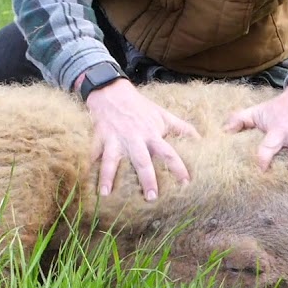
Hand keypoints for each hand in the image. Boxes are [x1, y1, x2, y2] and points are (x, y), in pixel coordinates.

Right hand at [84, 79, 199, 200]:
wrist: (112, 90)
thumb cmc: (140, 106)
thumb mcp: (163, 115)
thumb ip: (181, 128)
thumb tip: (201, 139)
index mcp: (151, 134)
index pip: (168, 153)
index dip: (178, 167)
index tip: (186, 183)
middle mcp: (134, 138)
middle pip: (142, 160)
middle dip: (146, 178)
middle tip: (151, 197)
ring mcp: (115, 138)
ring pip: (112, 159)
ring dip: (108, 176)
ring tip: (105, 193)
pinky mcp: (99, 137)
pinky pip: (93, 153)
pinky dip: (89, 165)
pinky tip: (86, 180)